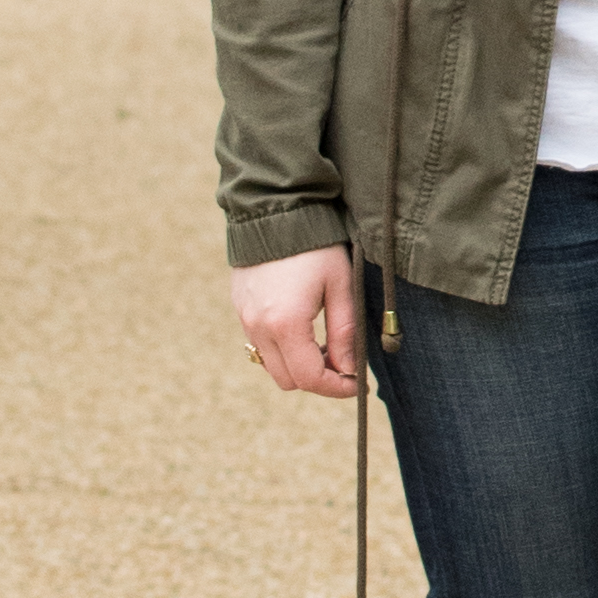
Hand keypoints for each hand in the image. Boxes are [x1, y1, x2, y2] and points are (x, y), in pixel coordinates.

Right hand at [233, 248, 359, 398]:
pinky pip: (260, 345)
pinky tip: (303, 329)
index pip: (310, 379)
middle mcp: (259, 327)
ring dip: (299, 366)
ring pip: (271, 366)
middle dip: (318, 380)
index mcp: (286, 324)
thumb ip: (345, 331)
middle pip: (288, 381)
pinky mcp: (240, 308)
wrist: (274, 209)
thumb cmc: (315, 245)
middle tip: (344, 363)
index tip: (357, 383)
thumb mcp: (341, 285)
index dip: (337, 388)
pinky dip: (282, 350)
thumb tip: (350, 369)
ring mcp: (245, 319)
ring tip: (325, 345)